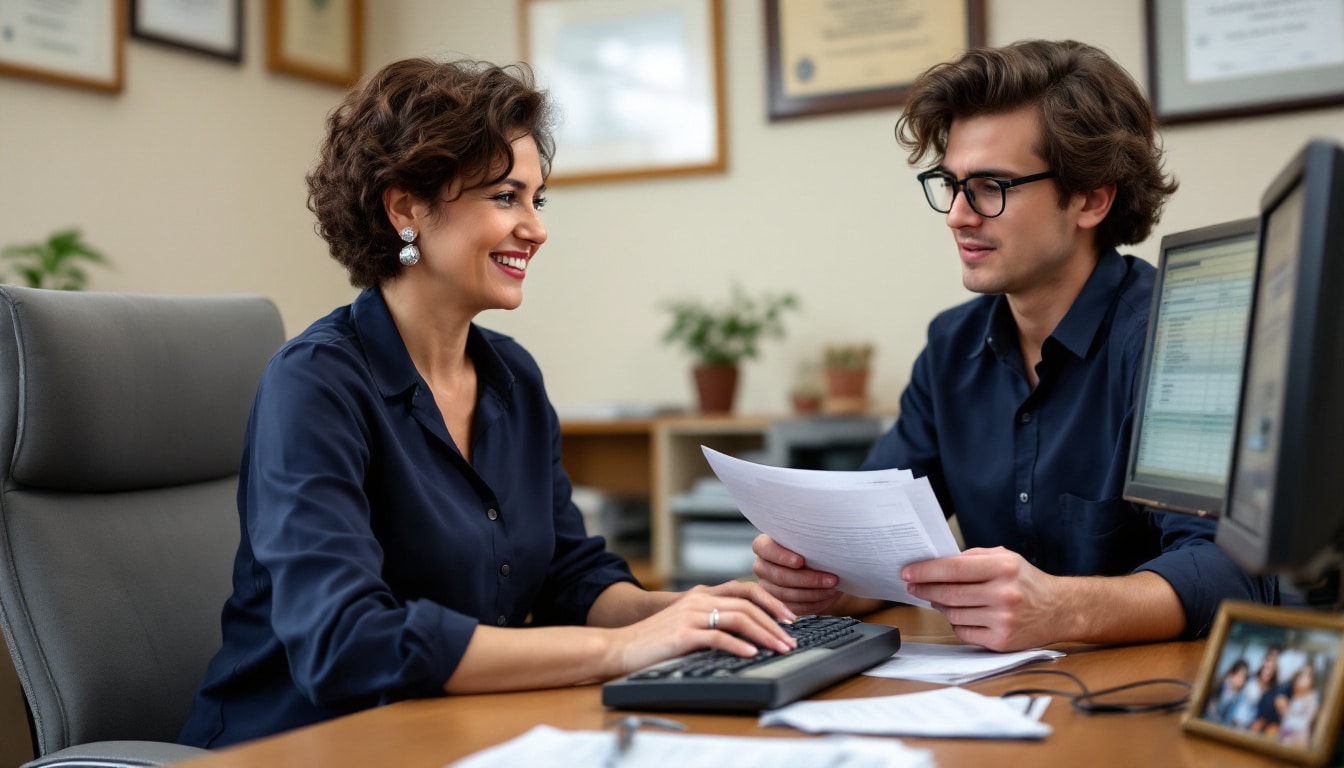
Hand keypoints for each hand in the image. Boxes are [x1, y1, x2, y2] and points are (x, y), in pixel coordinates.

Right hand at [610, 581, 797, 674]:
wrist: (620, 647)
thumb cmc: (653, 641)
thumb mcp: (686, 623)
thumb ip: (710, 619)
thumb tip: (744, 632)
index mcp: (701, 594)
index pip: (745, 590)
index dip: (771, 602)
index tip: (789, 619)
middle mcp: (698, 599)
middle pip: (748, 605)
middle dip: (774, 623)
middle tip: (791, 640)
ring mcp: (690, 615)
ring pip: (739, 618)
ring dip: (764, 635)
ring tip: (780, 648)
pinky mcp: (683, 633)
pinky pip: (718, 637)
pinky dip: (739, 645)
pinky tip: (752, 654)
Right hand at [751, 534, 843, 615]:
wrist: (816, 567)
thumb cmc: (812, 550)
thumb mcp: (809, 542)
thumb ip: (809, 543)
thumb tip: (824, 547)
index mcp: (763, 546)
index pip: (765, 548)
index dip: (782, 556)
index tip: (801, 561)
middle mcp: (761, 567)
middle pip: (780, 576)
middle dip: (808, 579)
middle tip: (831, 579)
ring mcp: (767, 587)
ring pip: (787, 594)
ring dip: (813, 593)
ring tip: (832, 589)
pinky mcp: (777, 604)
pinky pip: (793, 608)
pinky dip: (812, 603)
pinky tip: (826, 597)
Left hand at [902, 546, 1065, 650]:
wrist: (1060, 609)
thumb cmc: (1027, 581)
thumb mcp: (1005, 558)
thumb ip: (972, 557)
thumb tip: (936, 563)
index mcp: (1003, 568)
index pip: (954, 568)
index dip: (926, 571)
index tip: (908, 572)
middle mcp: (1004, 594)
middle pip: (950, 593)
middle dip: (925, 589)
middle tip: (912, 586)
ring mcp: (1003, 620)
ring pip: (953, 614)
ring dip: (941, 606)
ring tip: (941, 599)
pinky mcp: (1001, 641)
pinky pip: (963, 632)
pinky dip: (957, 624)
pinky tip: (962, 615)